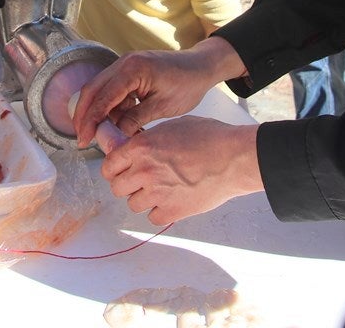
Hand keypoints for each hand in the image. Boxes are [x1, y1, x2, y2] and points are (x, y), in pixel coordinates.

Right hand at [72, 36, 245, 145]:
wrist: (200, 67)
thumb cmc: (187, 84)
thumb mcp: (162, 106)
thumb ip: (135, 119)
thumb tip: (115, 137)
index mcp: (132, 69)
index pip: (102, 97)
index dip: (90, 121)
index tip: (84, 140)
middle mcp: (123, 63)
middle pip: (92, 90)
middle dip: (84, 116)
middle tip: (83, 139)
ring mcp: (124, 65)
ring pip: (100, 91)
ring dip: (98, 113)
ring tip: (103, 135)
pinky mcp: (128, 71)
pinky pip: (112, 90)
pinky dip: (110, 108)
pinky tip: (116, 124)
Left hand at [101, 117, 261, 224]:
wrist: (234, 158)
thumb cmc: (210, 138)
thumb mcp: (173, 127)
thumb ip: (148, 139)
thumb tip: (132, 148)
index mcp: (141, 147)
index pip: (109, 165)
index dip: (114, 169)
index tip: (120, 171)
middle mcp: (144, 170)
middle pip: (117, 187)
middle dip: (127, 184)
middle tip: (140, 182)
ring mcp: (157, 193)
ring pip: (133, 204)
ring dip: (143, 199)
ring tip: (160, 190)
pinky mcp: (172, 211)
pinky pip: (153, 218)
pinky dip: (160, 212)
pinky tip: (171, 201)